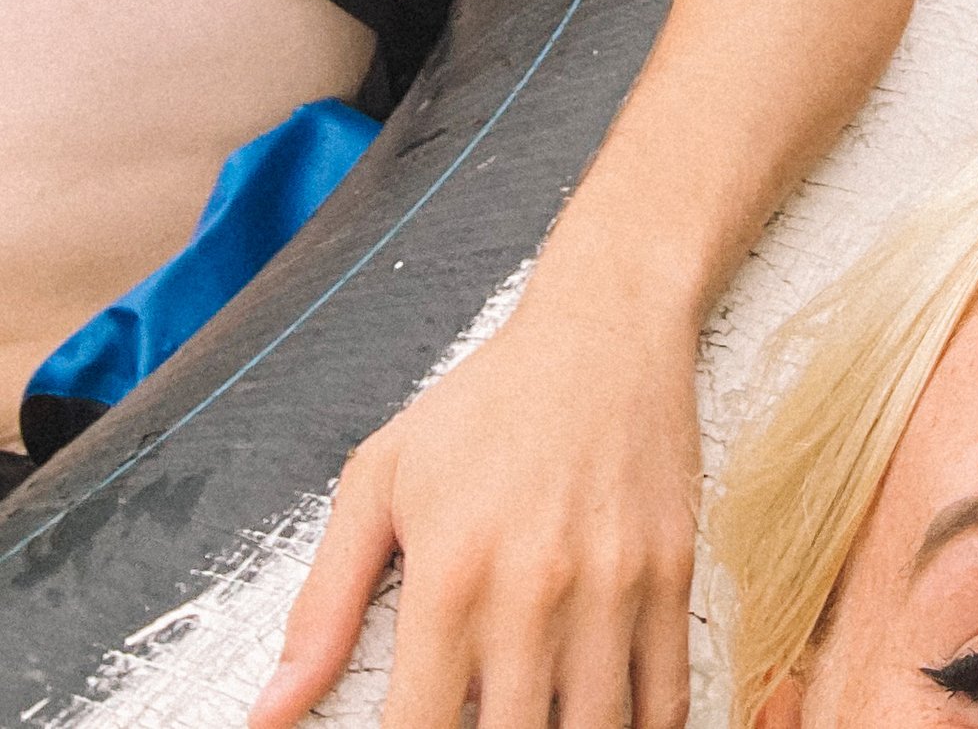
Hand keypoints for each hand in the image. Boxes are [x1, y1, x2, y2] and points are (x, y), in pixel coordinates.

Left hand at [251, 296, 700, 728]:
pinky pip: (666, 700)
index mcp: (450, 575)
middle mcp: (534, 590)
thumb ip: (324, 605)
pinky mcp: (672, 574)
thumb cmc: (488, 403)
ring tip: (536, 720)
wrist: (606, 325)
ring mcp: (613, 586)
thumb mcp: (381, 481)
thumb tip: (268, 714)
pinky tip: (605, 724)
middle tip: (478, 726)